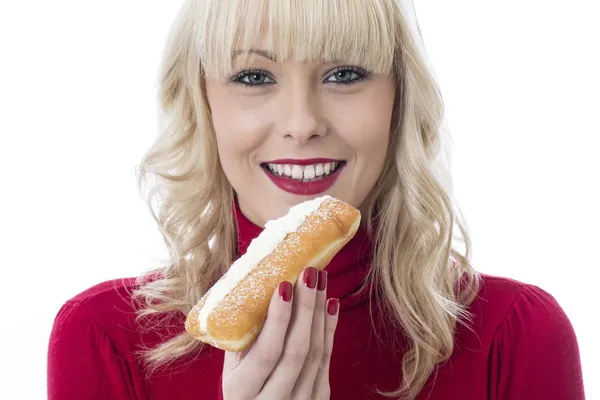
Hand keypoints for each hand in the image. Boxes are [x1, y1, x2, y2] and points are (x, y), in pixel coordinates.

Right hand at [222, 266, 339, 399]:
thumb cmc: (242, 387)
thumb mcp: (232, 368)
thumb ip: (243, 338)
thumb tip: (255, 286)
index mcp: (243, 390)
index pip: (267, 352)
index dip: (278, 319)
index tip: (284, 286)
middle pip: (297, 351)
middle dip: (306, 307)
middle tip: (310, 273)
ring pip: (316, 353)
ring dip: (320, 312)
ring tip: (321, 280)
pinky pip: (327, 359)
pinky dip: (329, 329)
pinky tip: (331, 304)